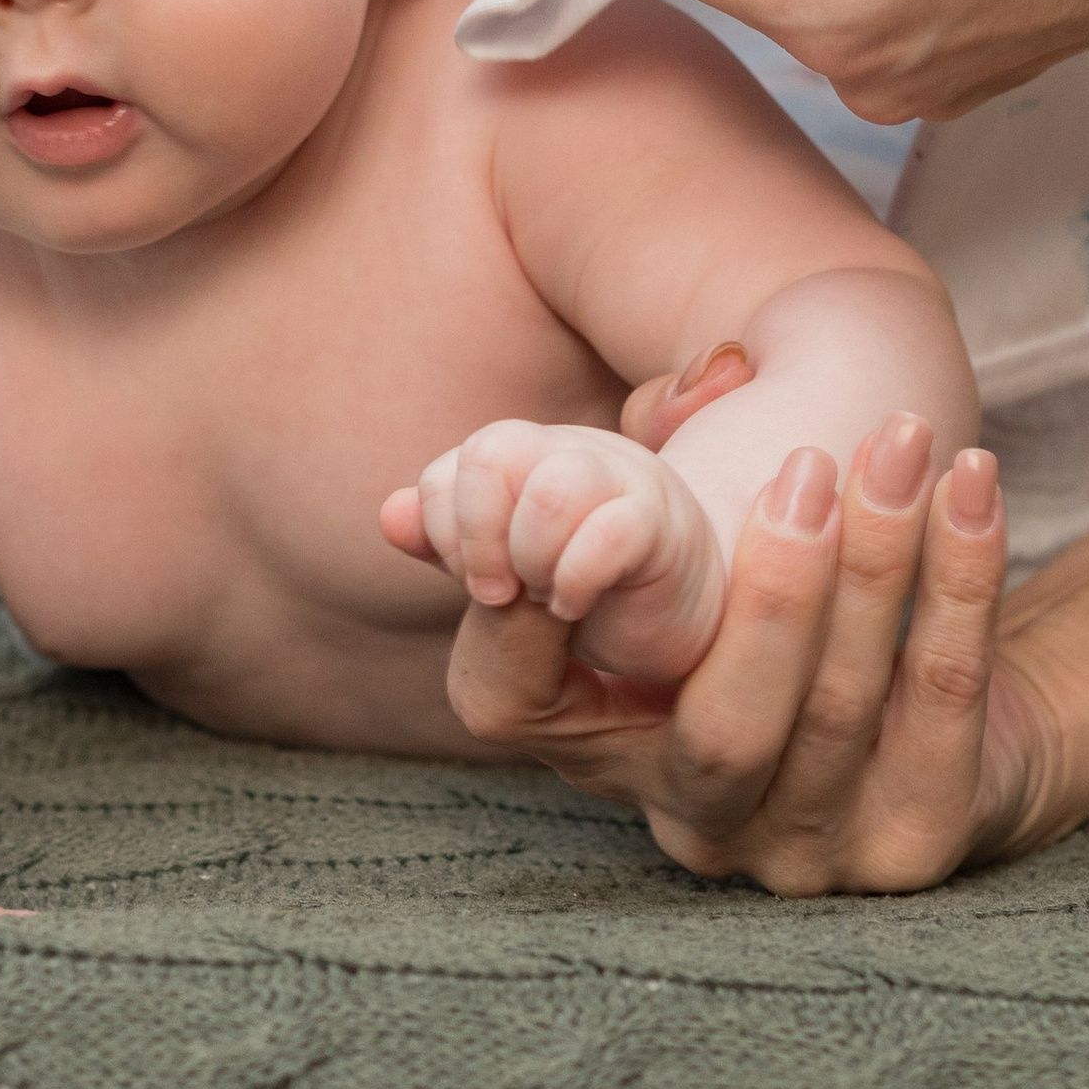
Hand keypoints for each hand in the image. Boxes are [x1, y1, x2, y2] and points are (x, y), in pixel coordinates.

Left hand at [380, 417, 728, 682]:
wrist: (697, 636)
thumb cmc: (600, 608)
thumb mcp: (511, 589)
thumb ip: (453, 548)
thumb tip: (390, 515)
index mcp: (523, 464)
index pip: (445, 476)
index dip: (447, 534)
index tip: (480, 587)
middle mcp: (569, 457)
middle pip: (489, 452)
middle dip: (477, 538)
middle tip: (500, 594)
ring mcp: (623, 484)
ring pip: (549, 487)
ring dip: (532, 558)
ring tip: (548, 597)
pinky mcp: (667, 527)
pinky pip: (610, 531)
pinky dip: (577, 578)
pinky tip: (578, 606)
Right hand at [440, 427, 1055, 893]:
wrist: (923, 722)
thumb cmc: (744, 623)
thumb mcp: (640, 576)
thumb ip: (538, 525)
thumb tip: (402, 512)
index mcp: (593, 753)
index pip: (519, 706)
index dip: (536, 619)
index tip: (574, 514)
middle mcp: (693, 823)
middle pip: (725, 728)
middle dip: (770, 593)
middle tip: (803, 466)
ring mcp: (812, 850)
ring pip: (847, 709)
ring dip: (883, 562)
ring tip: (901, 442)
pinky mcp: (923, 839)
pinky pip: (946, 702)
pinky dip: (965, 584)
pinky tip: (972, 487)